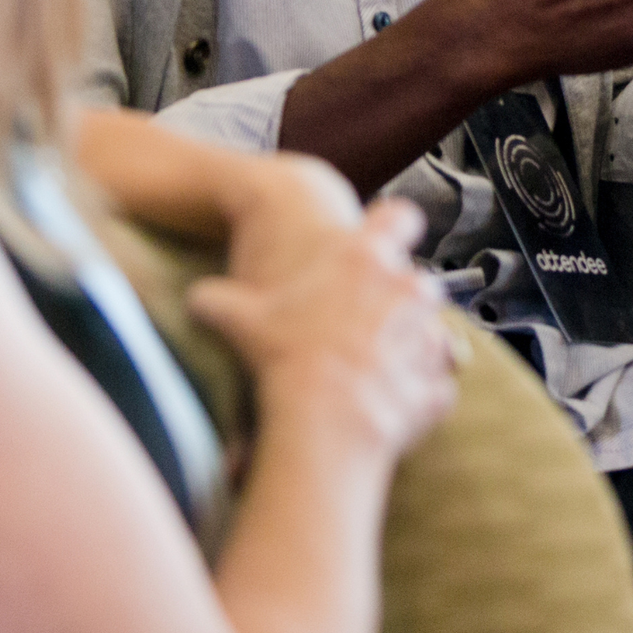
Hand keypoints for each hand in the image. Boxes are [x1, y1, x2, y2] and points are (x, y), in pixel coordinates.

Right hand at [187, 173, 458, 456]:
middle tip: (369, 325)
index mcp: (367, 258)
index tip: (390, 238)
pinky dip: (420, 394)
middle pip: (419, 280)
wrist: (324, 415)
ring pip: (434, 332)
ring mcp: (428, 335)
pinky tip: (390, 407)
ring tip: (376, 371)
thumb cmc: (284, 357)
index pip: (401, 217)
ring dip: (411, 346)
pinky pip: (436, 385)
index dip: (396, 226)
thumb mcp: (243, 319)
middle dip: (401, 300)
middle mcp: (408, 286)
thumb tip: (196, 299)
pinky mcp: (436, 382)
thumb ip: (220, 301)